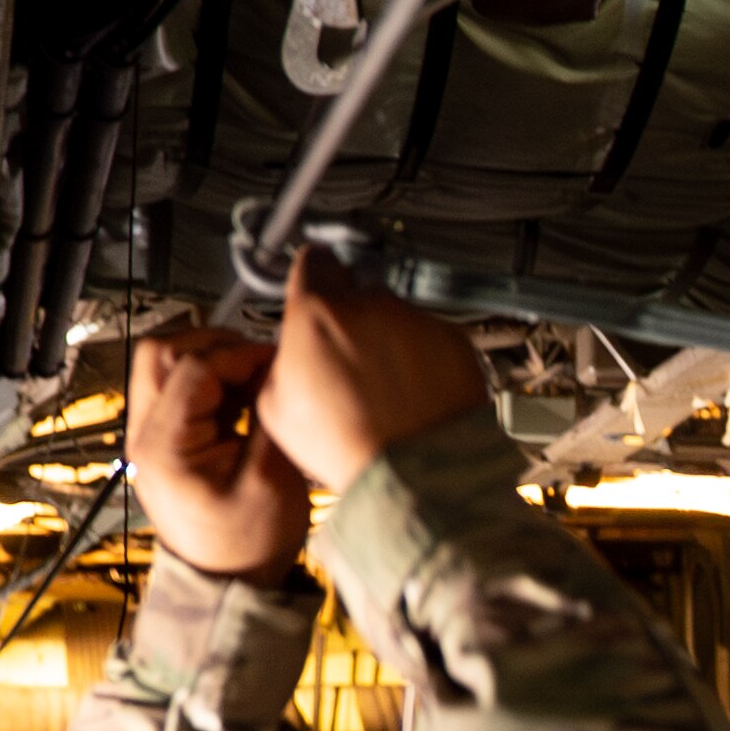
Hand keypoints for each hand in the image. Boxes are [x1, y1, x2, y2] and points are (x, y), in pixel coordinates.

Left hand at [126, 327, 309, 578]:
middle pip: (161, 353)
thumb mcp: (272, 480)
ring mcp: (151, 437)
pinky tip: (244, 394)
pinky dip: (211, 381)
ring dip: (210, 359)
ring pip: (165, 366)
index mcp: (165, 444)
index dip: (238, 353)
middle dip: (214, 344)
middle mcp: (145, 435)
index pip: (192, 367)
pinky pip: (179, 390)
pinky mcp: (166, 441)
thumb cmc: (248, 543)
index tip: (274, 359)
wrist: (229, 580)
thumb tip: (274, 372)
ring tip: (252, 374)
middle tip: (257, 356)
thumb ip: (269, 417)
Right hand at [254, 243, 491, 491]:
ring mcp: (417, 321)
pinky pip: (431, 337)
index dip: (310, 276)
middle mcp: (372, 305)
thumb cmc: (347, 445)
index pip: (312, 261)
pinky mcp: (454, 341)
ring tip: (382, 386)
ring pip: (395, 315)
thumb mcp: (276, 404)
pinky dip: (423, 356)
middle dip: (349, 315)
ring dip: (387, 338)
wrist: (415, 470)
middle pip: (356, 289)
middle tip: (345, 355)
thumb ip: (283, 356)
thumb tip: (292, 350)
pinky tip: (411, 391)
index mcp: (319, 311)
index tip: (311, 285)